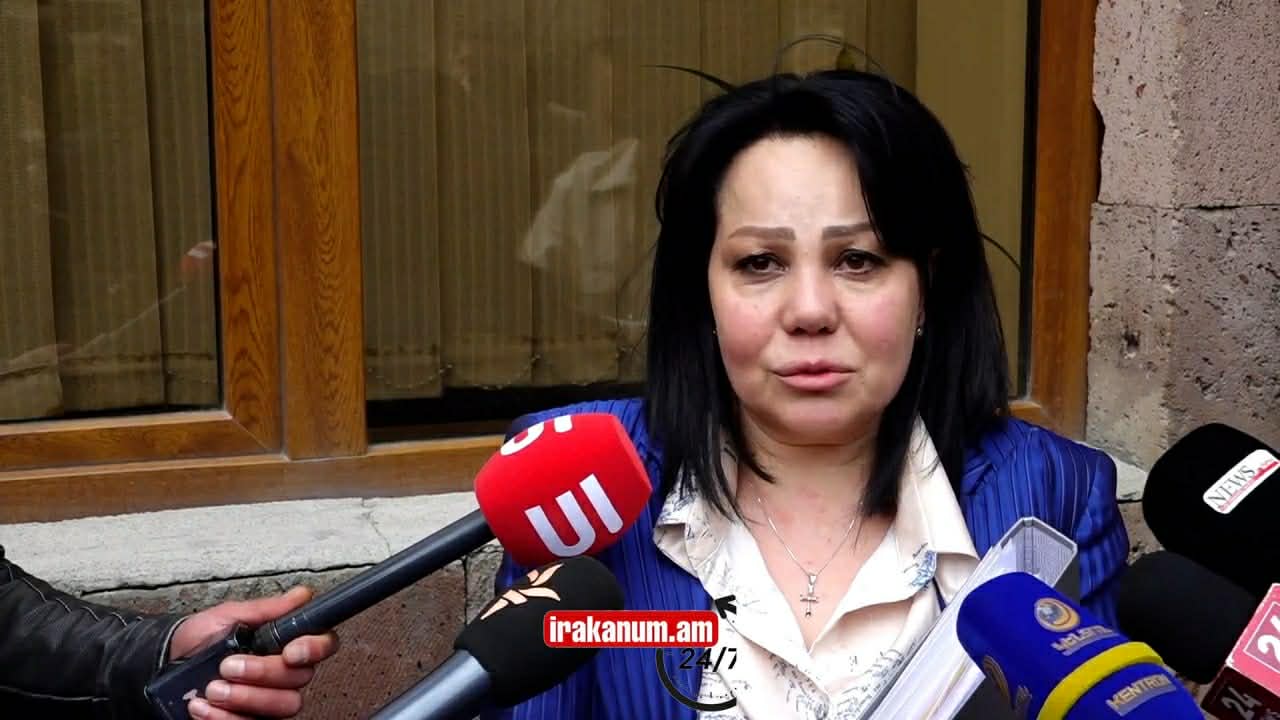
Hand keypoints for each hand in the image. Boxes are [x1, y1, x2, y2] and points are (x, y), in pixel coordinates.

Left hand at [169, 586, 338, 719]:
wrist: (164, 664)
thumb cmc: (198, 639)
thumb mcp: (228, 616)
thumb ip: (266, 610)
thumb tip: (300, 596)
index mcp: (285, 644)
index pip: (323, 645)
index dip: (314, 648)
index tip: (289, 651)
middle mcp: (284, 674)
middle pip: (299, 679)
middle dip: (262, 673)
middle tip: (229, 666)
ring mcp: (268, 701)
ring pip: (283, 706)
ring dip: (245, 697)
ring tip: (213, 688)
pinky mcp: (249, 719)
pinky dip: (223, 718)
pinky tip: (203, 706)